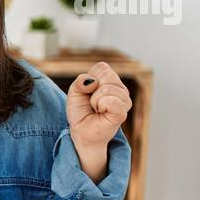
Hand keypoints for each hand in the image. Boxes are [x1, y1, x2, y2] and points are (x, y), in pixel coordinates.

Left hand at [66, 61, 131, 179]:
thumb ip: (80, 82)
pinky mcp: (122, 112)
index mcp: (111, 81)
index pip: (102, 67)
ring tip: (96, 109)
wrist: (81, 132)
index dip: (89, 79)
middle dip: (92, 90)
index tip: (88, 92)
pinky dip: (100, 105)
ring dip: (94, 100)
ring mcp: (125, 100)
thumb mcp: (74, 92)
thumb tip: (92, 82)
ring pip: (107, 88)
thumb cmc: (80, 112)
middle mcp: (121, 89)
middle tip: (92, 103)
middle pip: (107, 75)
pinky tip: (101, 113)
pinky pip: (111, 100)